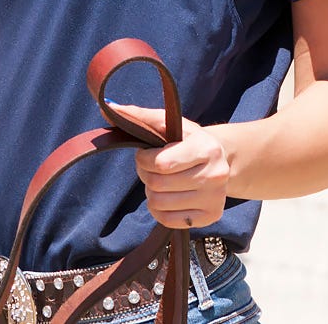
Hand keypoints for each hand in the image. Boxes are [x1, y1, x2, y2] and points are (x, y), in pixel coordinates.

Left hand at [109, 103, 231, 230]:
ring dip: (151, 192)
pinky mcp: (212, 216)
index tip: (144, 154)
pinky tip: (166, 197)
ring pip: (160, 203)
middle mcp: (216, 175)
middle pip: (158, 185)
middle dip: (145, 174)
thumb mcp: (169, 123)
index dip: (144, 160)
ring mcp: (215, 198)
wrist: (220, 160)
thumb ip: (139, 115)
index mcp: (207, 148)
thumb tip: (108, 107)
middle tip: (151, 168)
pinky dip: (159, 210)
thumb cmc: (187, 140)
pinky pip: (168, 220)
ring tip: (160, 181)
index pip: (161, 164)